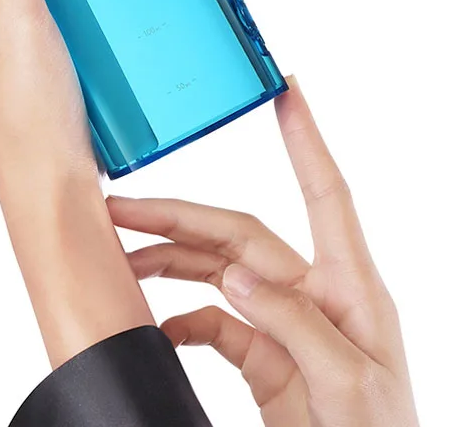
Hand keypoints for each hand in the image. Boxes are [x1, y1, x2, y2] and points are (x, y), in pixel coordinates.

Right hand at [108, 78, 418, 426]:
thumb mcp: (349, 383)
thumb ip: (294, 323)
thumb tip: (236, 274)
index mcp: (349, 290)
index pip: (325, 194)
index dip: (305, 139)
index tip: (287, 91)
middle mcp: (314, 296)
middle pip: (238, 235)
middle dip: (179, 214)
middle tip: (123, 206)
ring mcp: (286, 327)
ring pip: (218, 272)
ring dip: (170, 260)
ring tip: (124, 256)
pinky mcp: (266, 362)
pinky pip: (215, 326)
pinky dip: (182, 319)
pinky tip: (158, 324)